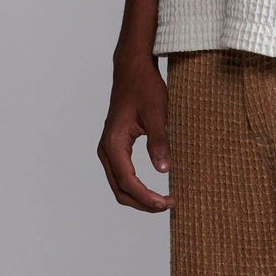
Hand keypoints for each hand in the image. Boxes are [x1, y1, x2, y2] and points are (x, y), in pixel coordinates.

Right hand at [96, 51, 174, 211]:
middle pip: (120, 189)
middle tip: (168, 205)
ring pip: (119, 185)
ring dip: (139, 198)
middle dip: (143, 203)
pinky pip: (121, 175)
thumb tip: (163, 170)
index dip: (147, 197)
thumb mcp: (157, 114)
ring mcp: (108, 149)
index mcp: (114, 142)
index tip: (167, 203)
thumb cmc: (144, 88)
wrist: (132, 69)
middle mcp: (106, 149)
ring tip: (162, 202)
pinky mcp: (115, 147)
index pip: (127, 181)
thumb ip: (159, 142)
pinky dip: (135, 188)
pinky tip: (152, 190)